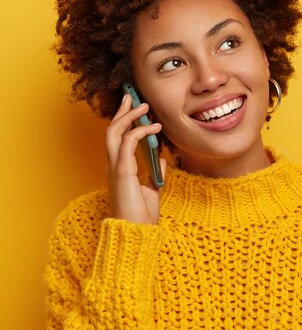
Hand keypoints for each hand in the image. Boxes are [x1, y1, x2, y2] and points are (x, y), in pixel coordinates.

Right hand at [106, 93, 166, 223]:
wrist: (136, 233)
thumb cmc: (141, 215)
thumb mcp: (152, 189)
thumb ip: (155, 172)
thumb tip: (161, 158)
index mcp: (120, 168)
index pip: (119, 138)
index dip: (125, 120)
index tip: (136, 107)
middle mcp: (114, 165)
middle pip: (112, 130)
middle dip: (122, 111)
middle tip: (132, 96)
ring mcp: (116, 168)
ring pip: (115, 133)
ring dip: (129, 116)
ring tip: (144, 106)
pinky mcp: (121, 172)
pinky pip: (127, 144)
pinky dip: (140, 132)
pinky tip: (154, 128)